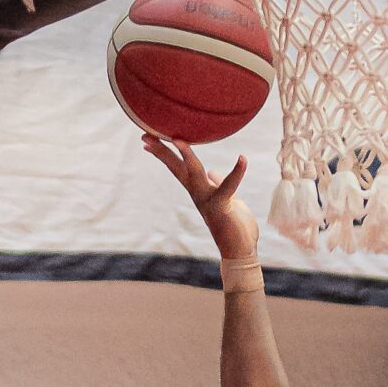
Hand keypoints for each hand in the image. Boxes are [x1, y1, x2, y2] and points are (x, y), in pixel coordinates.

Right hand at [142, 136, 259, 261]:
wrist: (239, 251)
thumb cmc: (234, 226)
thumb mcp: (226, 198)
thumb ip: (218, 184)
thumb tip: (212, 172)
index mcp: (198, 190)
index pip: (177, 167)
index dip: (163, 152)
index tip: (148, 139)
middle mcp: (198, 193)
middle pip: (176, 167)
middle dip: (161, 151)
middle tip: (145, 135)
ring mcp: (207, 200)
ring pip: (194, 173)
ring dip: (186, 156)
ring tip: (177, 139)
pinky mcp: (221, 206)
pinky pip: (228, 186)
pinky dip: (237, 172)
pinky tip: (243, 158)